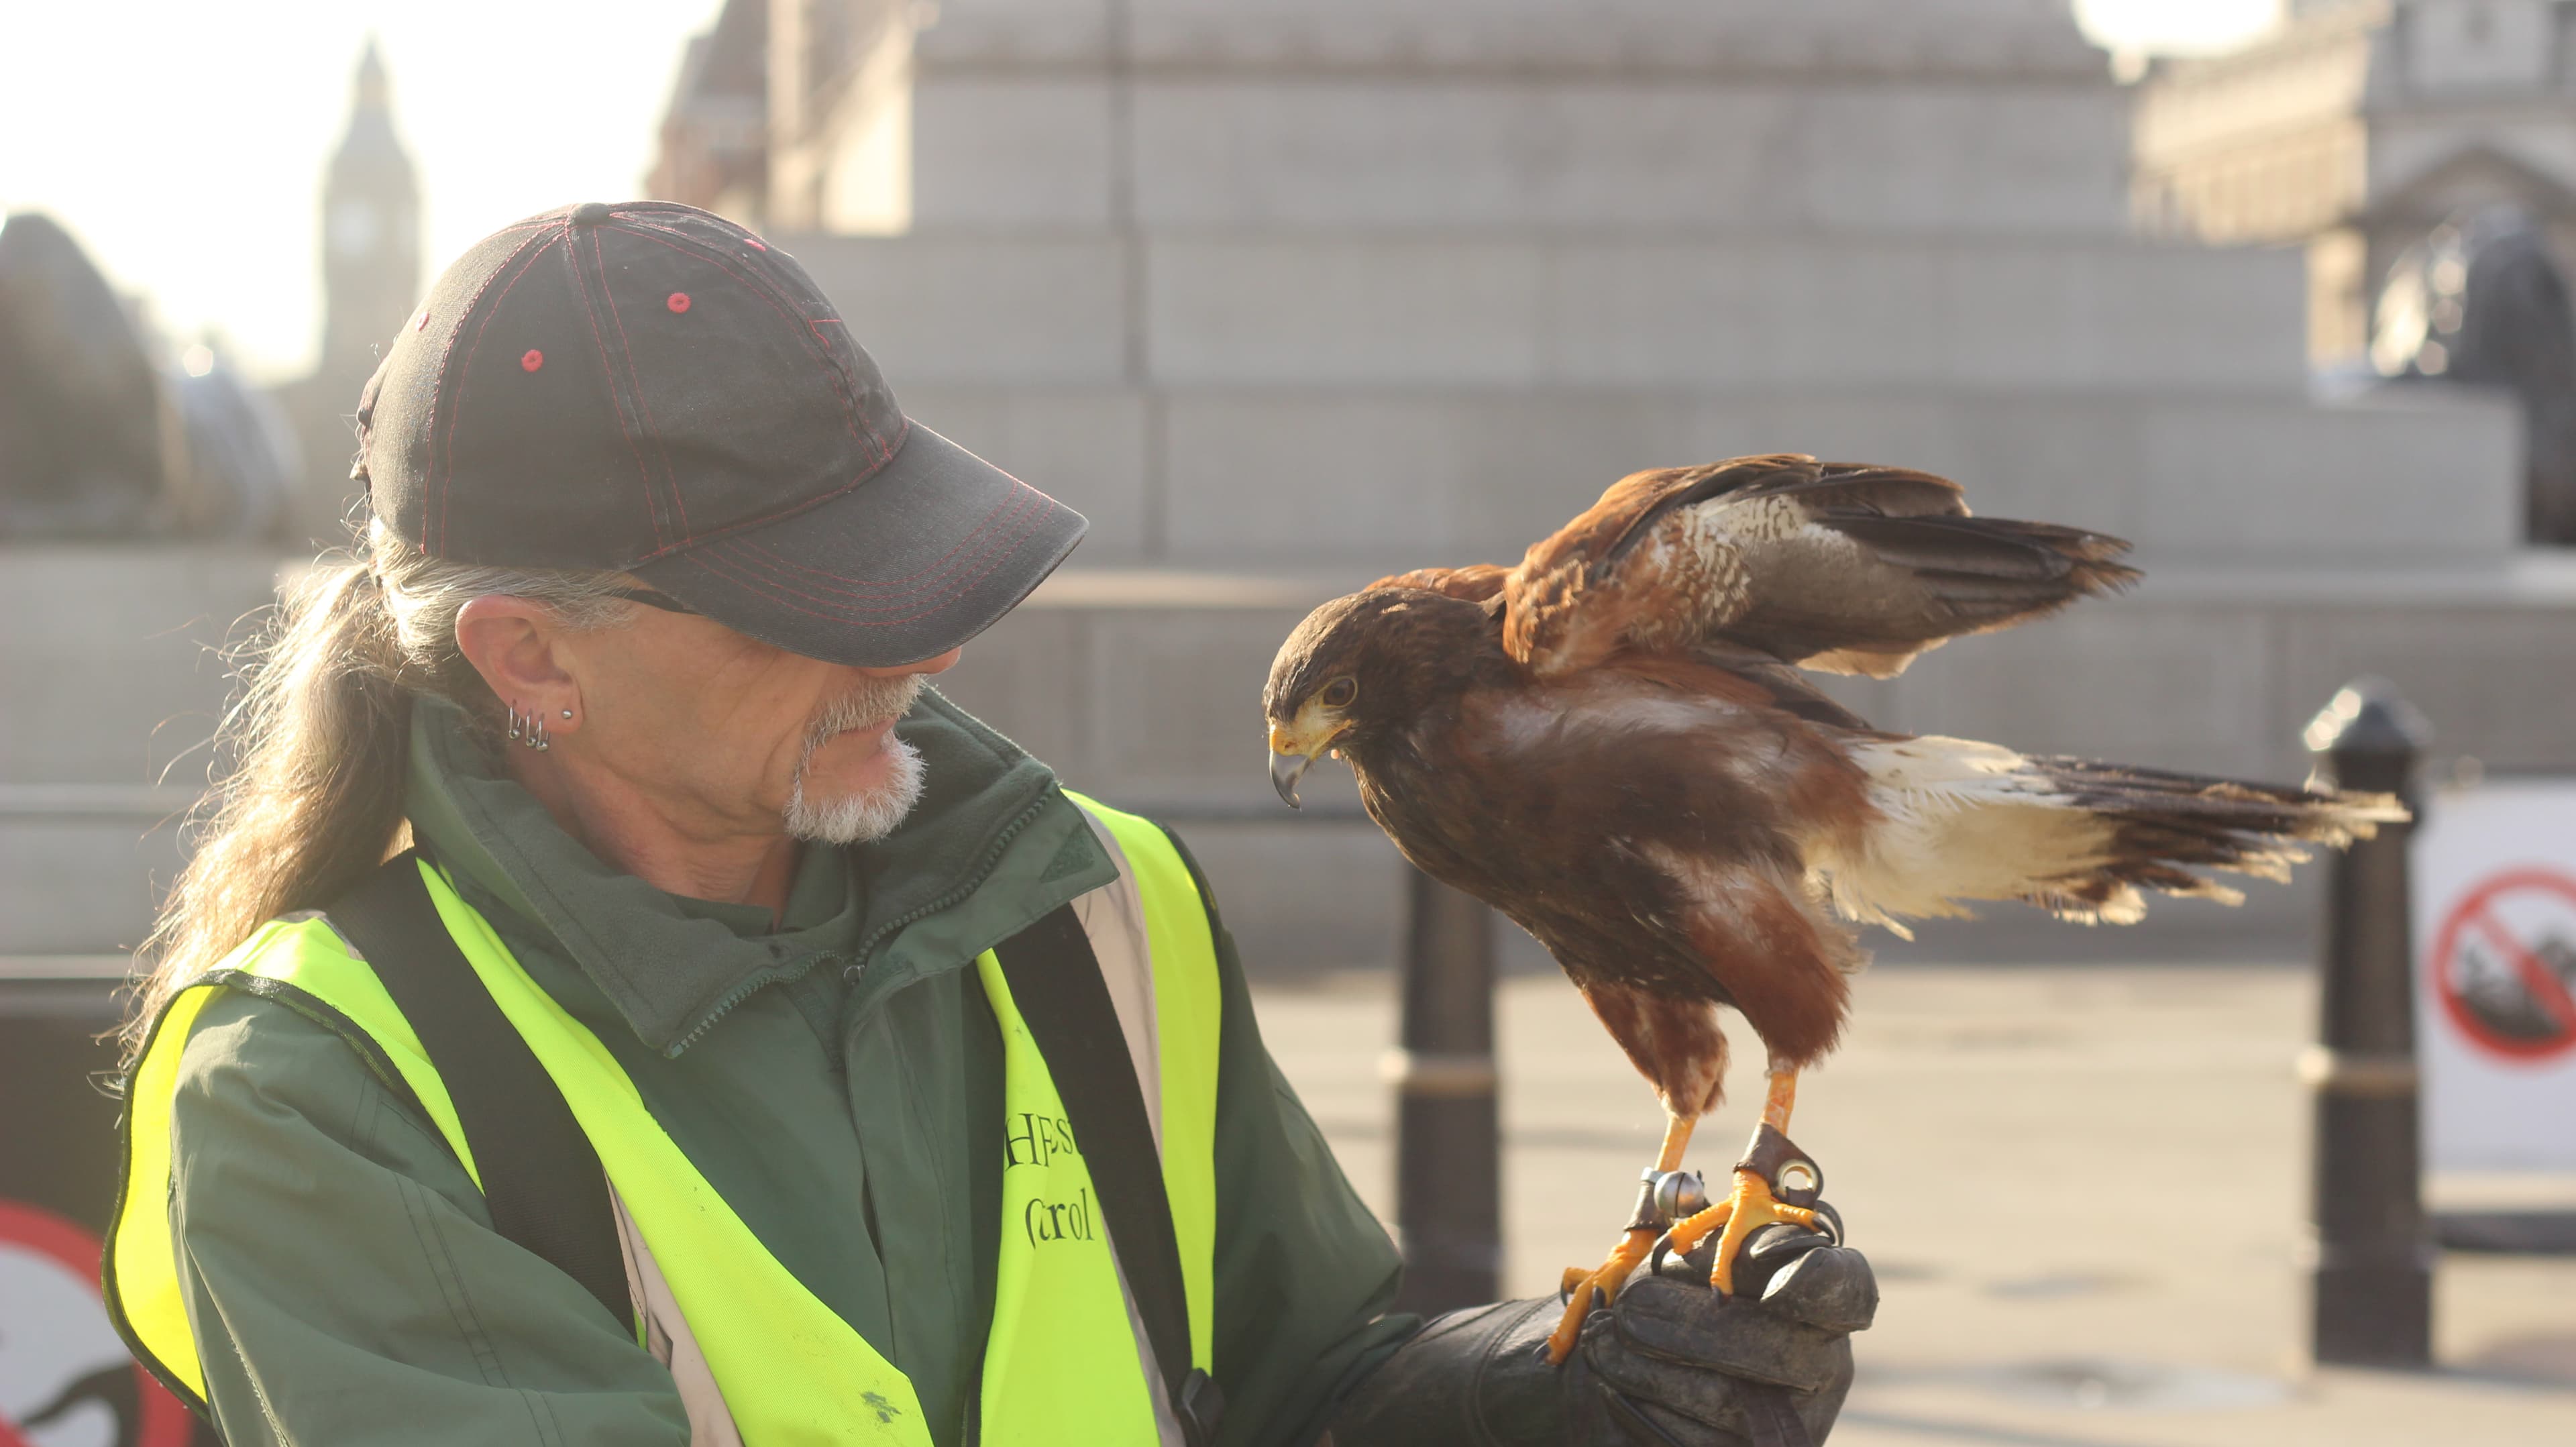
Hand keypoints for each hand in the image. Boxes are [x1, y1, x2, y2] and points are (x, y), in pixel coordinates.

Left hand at [1323, 1213, 1874, 1446]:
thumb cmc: (1671, 1299)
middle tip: (1625, 1314)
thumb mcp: (1686, 1261)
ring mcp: (1791, 1420)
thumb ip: (1699, 1241)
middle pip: (1778, 1352)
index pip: (1847, 1289)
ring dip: (1653, 1369)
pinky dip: (1644, 1410)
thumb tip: (1681, 1221)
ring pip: (1732, 1403)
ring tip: (1601, 1344)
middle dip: (1693, 1331)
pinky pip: (1698, 1442)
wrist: (1632, 1370)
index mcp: (1817, 1300)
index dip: (1817, 1283)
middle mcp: (1821, 1363)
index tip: (1766, 1280)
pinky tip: (1609, 1384)